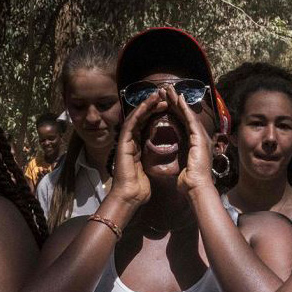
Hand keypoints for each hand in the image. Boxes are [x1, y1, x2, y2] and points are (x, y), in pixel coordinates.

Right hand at [106, 90, 166, 210]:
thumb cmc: (139, 187)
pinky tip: (147, 104)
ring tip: (157, 95)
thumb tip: (162, 155)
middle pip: (141, 118)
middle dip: (152, 105)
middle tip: (163, 95)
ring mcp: (126, 141)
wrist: (130, 196)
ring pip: (136, 117)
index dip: (156, 114)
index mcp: (137, 146)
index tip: (167, 105)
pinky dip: (139, 112)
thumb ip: (152, 158)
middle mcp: (131, 141)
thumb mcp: (149, 168)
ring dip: (146, 105)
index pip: (146, 125)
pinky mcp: (123, 142)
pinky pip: (131, 123)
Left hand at [163, 85, 214, 195]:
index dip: (173, 110)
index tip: (165, 100)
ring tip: (168, 88)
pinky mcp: (199, 137)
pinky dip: (184, 108)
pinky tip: (178, 98)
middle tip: (166, 88)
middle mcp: (200, 136)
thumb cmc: (189, 181)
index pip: (182, 122)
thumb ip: (180, 155)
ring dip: (177, 100)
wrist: (197, 187)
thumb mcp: (182, 164)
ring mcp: (201, 135)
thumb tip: (174, 154)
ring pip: (187, 113)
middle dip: (174, 101)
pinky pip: (190, 119)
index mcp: (194, 142)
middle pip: (184, 114)